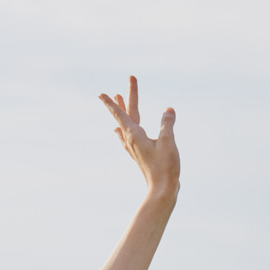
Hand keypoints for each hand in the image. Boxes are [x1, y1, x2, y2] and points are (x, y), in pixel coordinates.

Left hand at [99, 75, 178, 196]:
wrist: (162, 190)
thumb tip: (168, 110)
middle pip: (128, 114)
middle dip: (129, 96)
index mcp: (135, 135)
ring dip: (123, 110)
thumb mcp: (168, 142)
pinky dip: (123, 130)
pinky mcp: (140, 154)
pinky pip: (127, 137)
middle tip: (131, 79)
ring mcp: (134, 148)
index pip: (121, 114)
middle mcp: (131, 140)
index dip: (112, 103)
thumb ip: (167, 124)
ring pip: (126, 124)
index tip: (101, 94)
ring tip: (119, 98)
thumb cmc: (165, 167)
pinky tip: (118, 132)